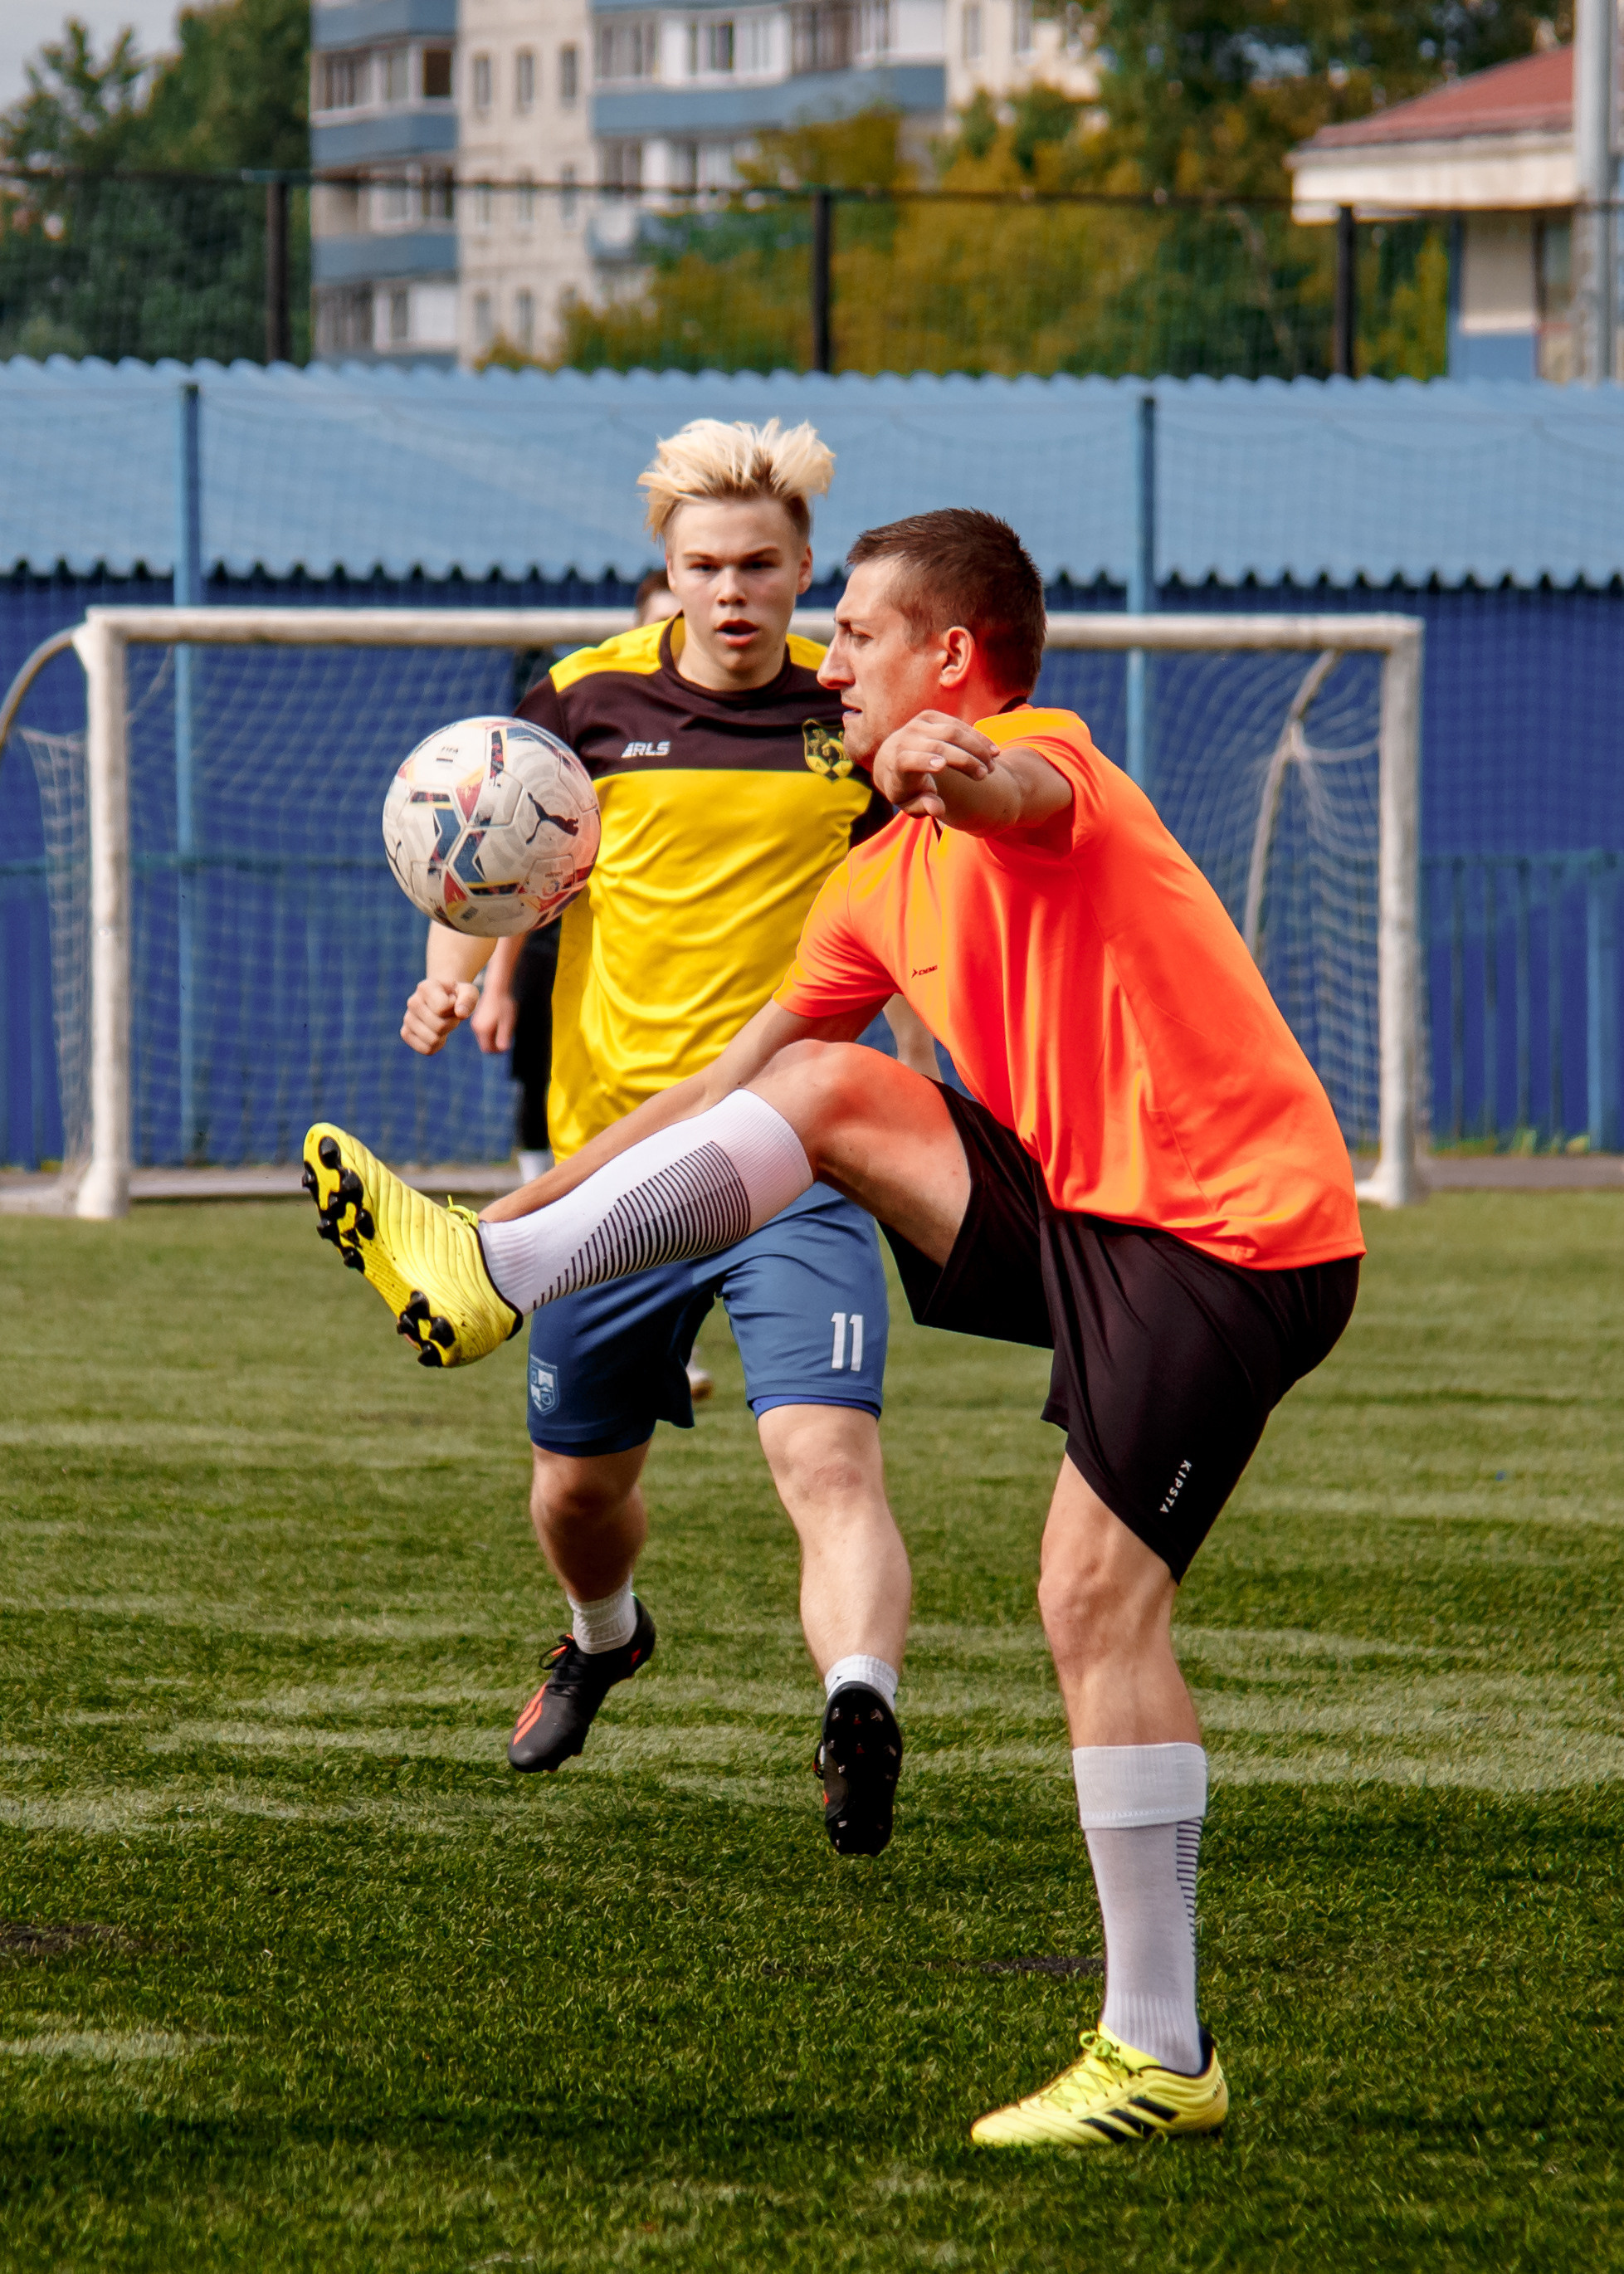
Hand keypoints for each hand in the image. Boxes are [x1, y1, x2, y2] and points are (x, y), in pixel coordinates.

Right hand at [401, 975, 479, 1056]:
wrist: (443, 1000)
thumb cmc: (457, 996)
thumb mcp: (468, 992)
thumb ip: (468, 999)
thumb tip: (461, 1014)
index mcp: (425, 987)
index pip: (442, 1008)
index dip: (455, 1009)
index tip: (454, 1003)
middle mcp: (413, 1001)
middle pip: (439, 1026)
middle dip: (452, 1024)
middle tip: (451, 1015)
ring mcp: (407, 1018)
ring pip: (433, 1039)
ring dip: (444, 1034)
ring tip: (443, 1022)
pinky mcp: (406, 1033)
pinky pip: (426, 1049)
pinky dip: (437, 1045)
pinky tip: (437, 1033)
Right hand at [470, 978, 515, 1055]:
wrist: (496, 988)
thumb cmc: (504, 1004)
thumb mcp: (507, 1021)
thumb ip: (504, 1036)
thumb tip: (503, 1049)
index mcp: (482, 1030)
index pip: (487, 1049)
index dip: (498, 1051)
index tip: (508, 1043)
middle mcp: (476, 1028)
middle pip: (485, 1045)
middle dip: (496, 1045)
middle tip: (508, 1036)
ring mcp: (476, 1023)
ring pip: (484, 1038)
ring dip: (494, 1038)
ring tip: (505, 1027)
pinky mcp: (477, 1019)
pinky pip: (484, 1032)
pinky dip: (491, 1032)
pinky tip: (500, 1023)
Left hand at [872, 711, 998, 820]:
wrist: (892, 759)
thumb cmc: (905, 787)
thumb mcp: (910, 803)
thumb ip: (923, 807)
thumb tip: (936, 808)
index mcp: (896, 763)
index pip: (908, 760)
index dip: (923, 761)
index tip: (942, 766)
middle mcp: (904, 739)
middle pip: (938, 746)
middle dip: (964, 760)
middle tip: (985, 774)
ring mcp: (917, 725)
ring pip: (952, 731)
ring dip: (976, 747)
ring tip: (993, 764)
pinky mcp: (929, 716)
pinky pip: (957, 724)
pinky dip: (976, 736)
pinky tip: (992, 750)